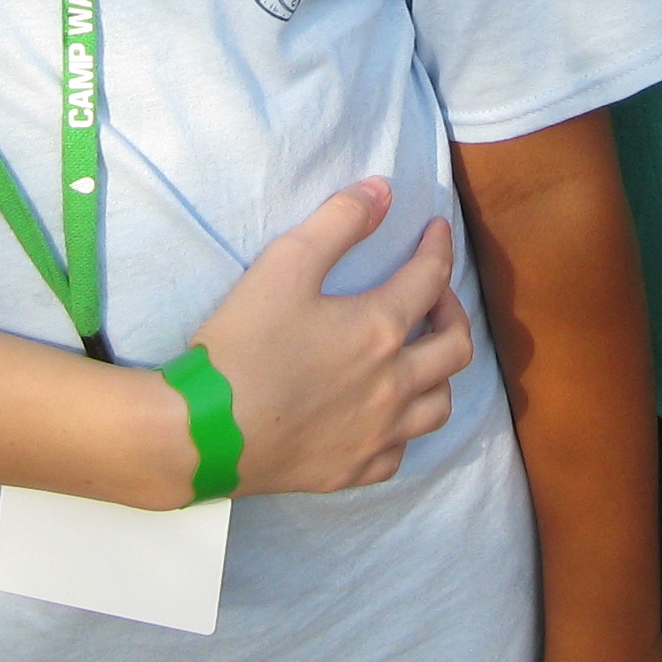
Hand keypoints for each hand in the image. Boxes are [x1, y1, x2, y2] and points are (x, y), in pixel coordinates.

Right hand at [194, 179, 475, 496]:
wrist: (206, 432)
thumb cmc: (243, 345)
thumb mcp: (285, 265)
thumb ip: (338, 222)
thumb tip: (383, 191)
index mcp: (381, 329)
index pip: (431, 278)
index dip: (439, 247)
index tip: (437, 231)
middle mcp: (394, 384)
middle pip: (456, 347)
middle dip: (452, 311)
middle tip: (434, 296)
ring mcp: (378, 434)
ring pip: (440, 405)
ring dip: (439, 373)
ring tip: (418, 356)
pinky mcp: (354, 470)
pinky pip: (400, 451)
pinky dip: (404, 427)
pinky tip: (384, 414)